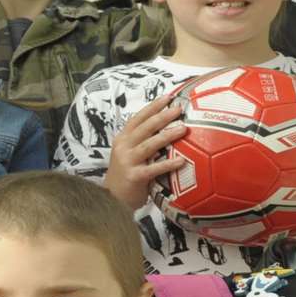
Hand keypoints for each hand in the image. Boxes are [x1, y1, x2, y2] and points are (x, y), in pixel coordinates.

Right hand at [105, 93, 187, 209]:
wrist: (112, 198)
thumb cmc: (126, 174)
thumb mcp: (129, 154)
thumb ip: (142, 141)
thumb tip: (167, 128)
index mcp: (123, 138)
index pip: (138, 118)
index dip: (152, 107)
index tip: (168, 97)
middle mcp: (124, 146)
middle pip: (145, 127)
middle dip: (162, 116)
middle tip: (179, 109)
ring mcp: (128, 161)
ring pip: (149, 145)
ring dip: (167, 136)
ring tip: (183, 129)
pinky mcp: (134, 176)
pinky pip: (153, 169)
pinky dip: (167, 164)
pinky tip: (181, 161)